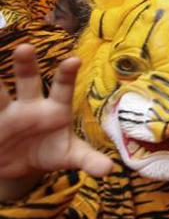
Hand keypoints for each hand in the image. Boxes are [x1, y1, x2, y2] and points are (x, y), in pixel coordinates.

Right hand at [0, 45, 112, 187]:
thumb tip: (109, 170)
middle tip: (26, 48)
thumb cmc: (51, 152)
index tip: (74, 60)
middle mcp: (28, 105)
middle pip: (27, 81)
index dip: (67, 75)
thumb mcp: (70, 157)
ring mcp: (4, 113)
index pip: (62, 89)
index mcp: (54, 110)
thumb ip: (89, 160)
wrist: (20, 165)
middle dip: (25, 65)